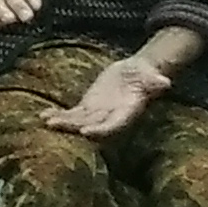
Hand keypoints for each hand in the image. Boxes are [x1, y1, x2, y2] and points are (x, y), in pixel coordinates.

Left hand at [43, 52, 174, 138]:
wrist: (136, 74)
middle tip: (55, 126)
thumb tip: (164, 83)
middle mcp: (111, 117)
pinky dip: (59, 115)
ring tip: (46, 121)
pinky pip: (72, 114)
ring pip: (78, 121)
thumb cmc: (146, 75)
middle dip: (73, 127)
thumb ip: (155, 82)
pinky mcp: (88, 108)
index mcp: (127, 112)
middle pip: (91, 125)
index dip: (100, 130)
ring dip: (62, 123)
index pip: (113, 125)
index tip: (85, 132)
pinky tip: (43, 116)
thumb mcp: (151, 76)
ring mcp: (98, 114)